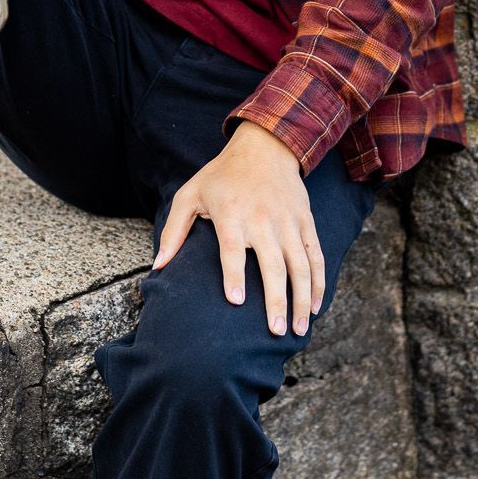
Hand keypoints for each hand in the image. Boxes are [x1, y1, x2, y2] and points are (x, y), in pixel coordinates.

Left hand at [152, 121, 324, 336]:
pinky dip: (319, 282)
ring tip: (298, 329)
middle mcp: (263, 219)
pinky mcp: (305, 222)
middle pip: (272, 264)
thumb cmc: (222, 175)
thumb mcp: (191, 194)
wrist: (265, 146)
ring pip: (300, 265)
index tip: (235, 302)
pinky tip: (315, 306)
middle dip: (276, 300)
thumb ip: (174, 230)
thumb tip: (158, 265)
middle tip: (275, 331)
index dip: (233, 276)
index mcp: (231, 214)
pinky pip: (316, 255)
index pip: (232, 250)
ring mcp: (288, 221)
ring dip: (302, 299)